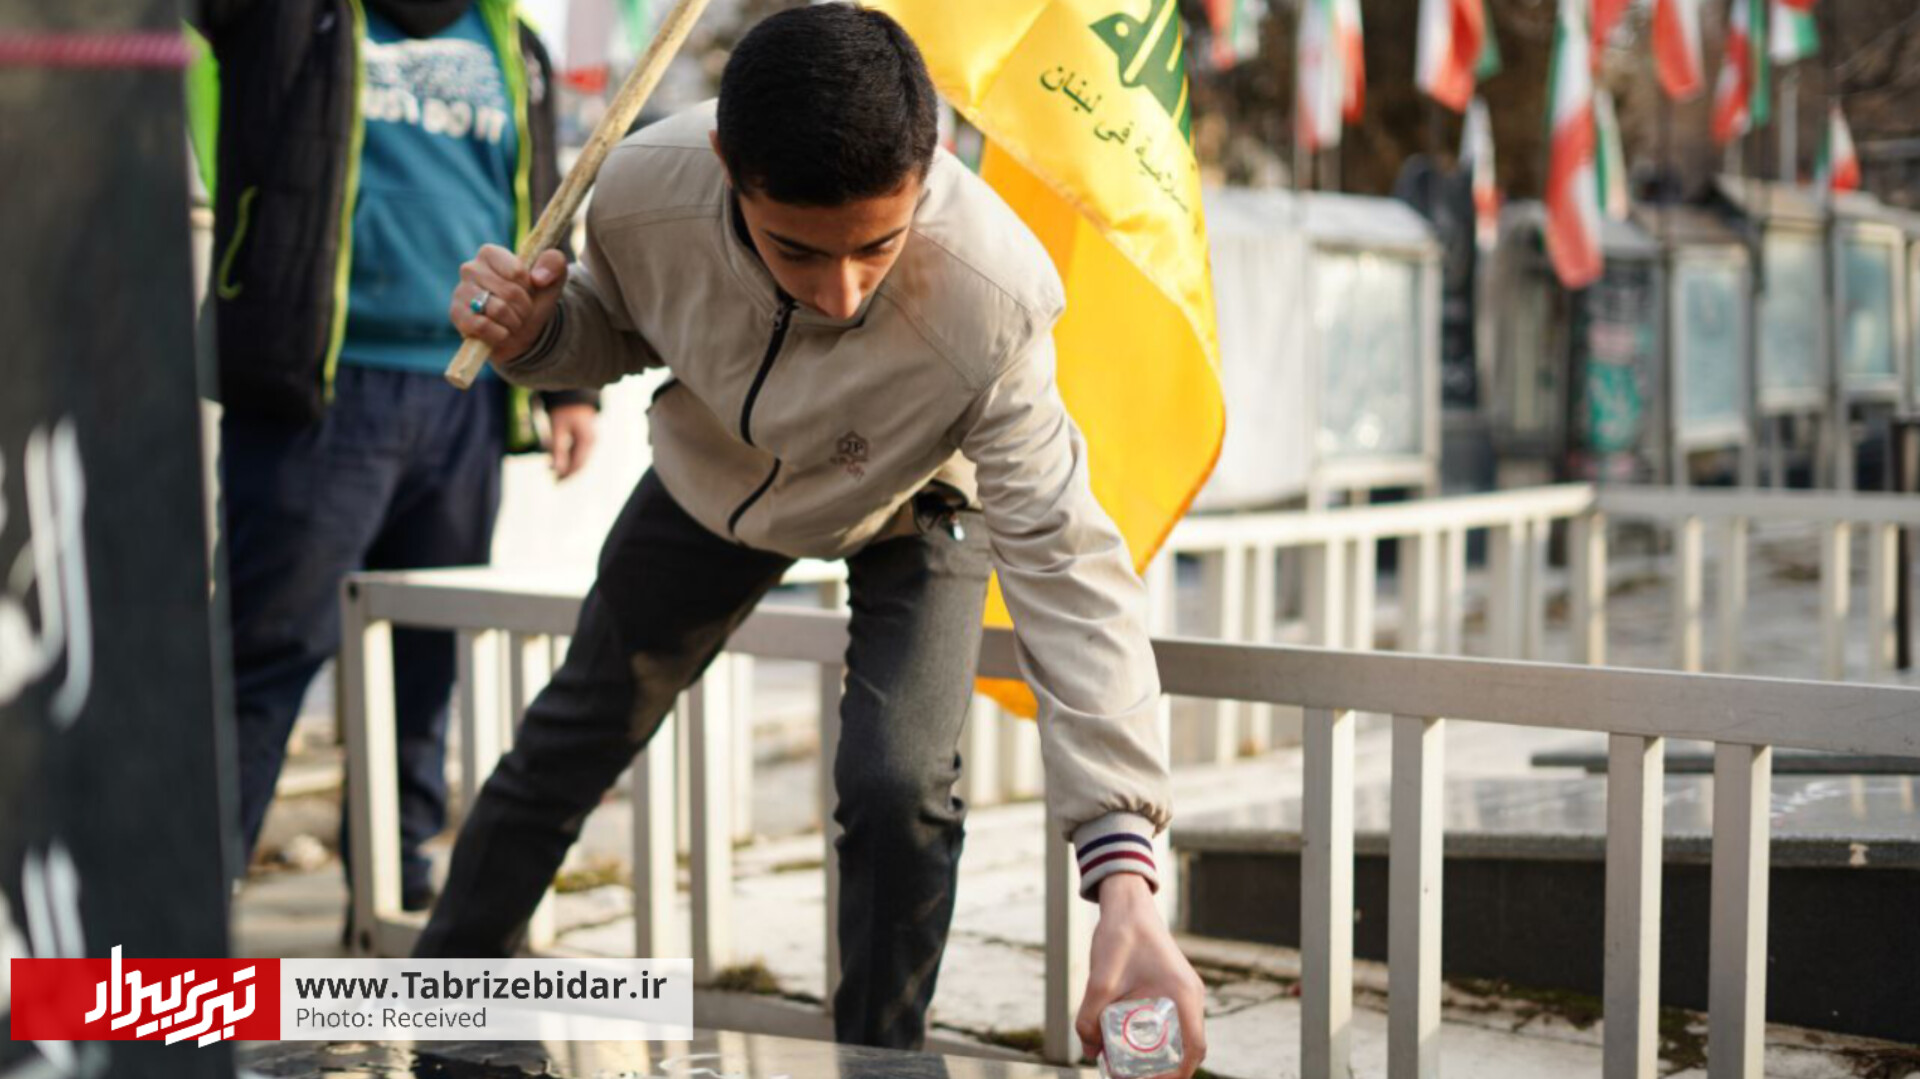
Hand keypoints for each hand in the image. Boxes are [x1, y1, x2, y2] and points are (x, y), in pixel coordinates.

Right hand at [449, 245, 567, 361]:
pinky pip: (482, 326)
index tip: (528, 290)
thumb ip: (554, 263)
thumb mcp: (552, 279)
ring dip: (514, 322)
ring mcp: (460, 292)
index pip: (517, 272)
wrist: (522, 331)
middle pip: (509, 292)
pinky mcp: (456, 315)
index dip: (529, 288)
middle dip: (524, 308)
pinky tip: (499, 332)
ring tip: (511, 321)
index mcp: (490, 253)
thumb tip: (539, 278)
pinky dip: (499, 334)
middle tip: (521, 311)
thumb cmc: (533, 300)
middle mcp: (470, 268)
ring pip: (497, 310)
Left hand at [546, 402, 597, 479]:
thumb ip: (557, 450)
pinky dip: (570, 458)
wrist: (573, 395)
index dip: (567, 475)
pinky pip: (579, 452)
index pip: (578, 464)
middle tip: (554, 481)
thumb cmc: (563, 410)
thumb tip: (556, 470)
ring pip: (580, 459)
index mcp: (586, 441)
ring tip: (555, 473)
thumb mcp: (557, 429)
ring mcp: (590, 440)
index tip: (555, 482)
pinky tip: (561, 460)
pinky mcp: (586, 437)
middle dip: (568, 473)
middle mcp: (591, 442)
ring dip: (568, 467)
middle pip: (580, 464)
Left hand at [1076, 874, 1207, 1078]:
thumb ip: (1090, 1018)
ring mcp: (1183, 992)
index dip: (1177, 1074)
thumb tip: (1091, 1052)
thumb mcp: (1099, 980)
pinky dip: (1153, 1039)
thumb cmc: (1120, 936)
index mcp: (1183, 994)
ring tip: (1126, 1066)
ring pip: (1178, 1036)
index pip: (1194, 1047)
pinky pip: (1170, 1022)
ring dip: (1157, 1055)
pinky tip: (1126, 1043)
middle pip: (1187, 1047)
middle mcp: (1189, 996)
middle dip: (1163, 1071)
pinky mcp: (1172, 989)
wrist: (1127, 906)